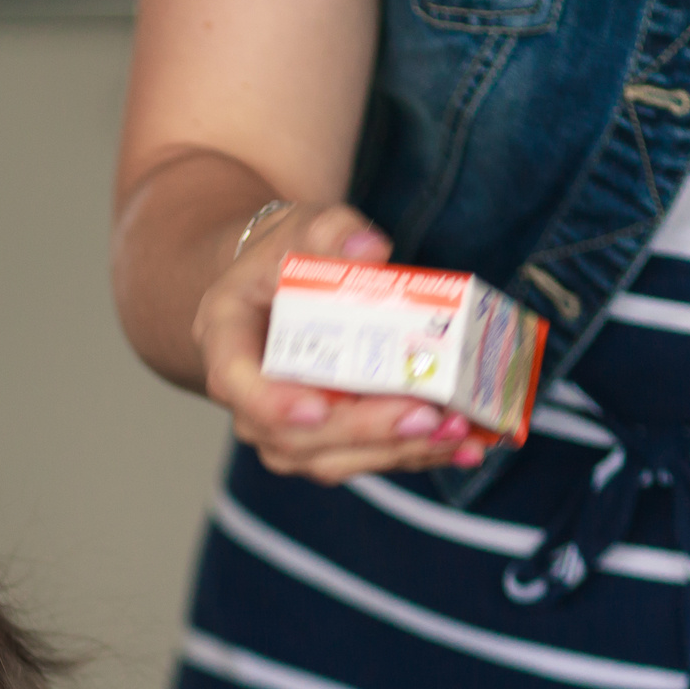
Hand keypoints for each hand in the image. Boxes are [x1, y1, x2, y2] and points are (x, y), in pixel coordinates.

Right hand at [195, 201, 485, 485]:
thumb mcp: (301, 228)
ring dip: (395, 452)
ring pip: (329, 460)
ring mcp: (283, 428)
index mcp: (228, 341)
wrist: (275, 290)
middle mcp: (248, 399)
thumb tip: (370, 251)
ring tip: (456, 432)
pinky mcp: (322, 441)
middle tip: (424, 416)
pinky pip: (361, 459)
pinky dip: (413, 454)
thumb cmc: (284, 259)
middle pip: (293, 435)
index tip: (317, 409)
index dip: (273, 403)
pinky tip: (462, 447)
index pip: (235, 381)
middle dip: (363, 432)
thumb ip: (331, 232)